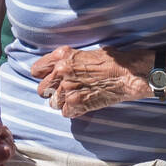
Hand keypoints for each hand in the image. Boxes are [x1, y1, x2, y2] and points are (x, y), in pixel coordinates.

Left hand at [32, 45, 148, 117]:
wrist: (129, 74)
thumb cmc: (113, 61)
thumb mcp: (86, 52)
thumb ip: (69, 60)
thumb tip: (60, 66)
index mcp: (62, 56)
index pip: (36, 69)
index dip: (42, 75)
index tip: (49, 79)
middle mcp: (61, 72)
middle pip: (41, 89)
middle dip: (52, 92)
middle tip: (65, 91)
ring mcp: (68, 89)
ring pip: (53, 103)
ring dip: (63, 102)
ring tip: (77, 98)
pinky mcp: (76, 103)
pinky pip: (65, 112)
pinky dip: (74, 111)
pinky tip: (84, 104)